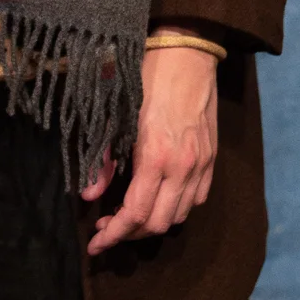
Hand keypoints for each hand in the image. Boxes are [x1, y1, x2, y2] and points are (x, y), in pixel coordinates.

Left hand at [82, 36, 217, 256]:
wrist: (186, 54)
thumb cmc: (145, 79)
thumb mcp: (114, 117)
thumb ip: (101, 161)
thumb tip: (88, 196)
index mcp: (155, 157)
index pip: (135, 214)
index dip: (114, 235)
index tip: (95, 245)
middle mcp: (183, 167)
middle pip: (158, 224)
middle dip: (130, 234)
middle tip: (107, 229)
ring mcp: (201, 165)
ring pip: (179, 215)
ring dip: (152, 224)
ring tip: (129, 216)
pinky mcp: (211, 159)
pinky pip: (196, 199)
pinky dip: (175, 209)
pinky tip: (157, 200)